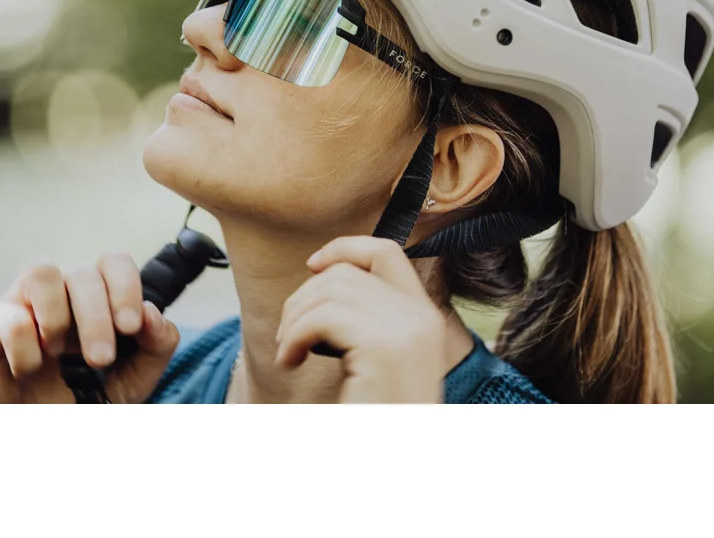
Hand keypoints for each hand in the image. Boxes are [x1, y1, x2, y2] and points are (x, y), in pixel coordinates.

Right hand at [0, 254, 179, 403]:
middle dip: (97, 319)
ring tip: (59, 353)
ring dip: (58, 316)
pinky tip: (29, 369)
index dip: (127, 287)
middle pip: (84, 274)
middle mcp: (62, 291)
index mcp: (98, 296)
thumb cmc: (84, 398)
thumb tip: (152, 313)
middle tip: (100, 359)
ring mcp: (23, 302)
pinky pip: (7, 315)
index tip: (131, 327)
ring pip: (42, 272)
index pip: (115, 262)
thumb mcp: (135, 378)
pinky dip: (24, 346)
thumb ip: (156, 344)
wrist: (35, 434)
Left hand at [275, 236, 445, 402]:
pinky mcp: (388, 347)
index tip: (313, 266)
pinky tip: (291, 362)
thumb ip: (361, 317)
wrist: (386, 467)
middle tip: (291, 338)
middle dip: (303, 297)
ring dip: (294, 319)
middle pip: (347, 272)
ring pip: (331, 289)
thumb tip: (325, 268)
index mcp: (423, 320)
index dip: (345, 248)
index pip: (387, 252)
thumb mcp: (369, 359)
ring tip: (290, 352)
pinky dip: (295, 336)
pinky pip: (325, 315)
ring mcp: (409, 332)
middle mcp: (423, 320)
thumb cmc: (369, 416)